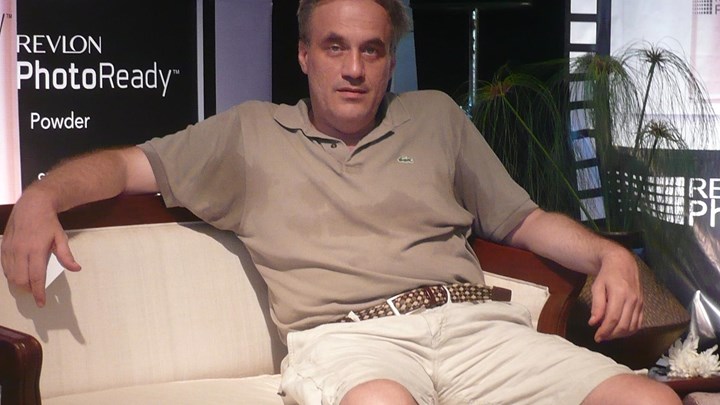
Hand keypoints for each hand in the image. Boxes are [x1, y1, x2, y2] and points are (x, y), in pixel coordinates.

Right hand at [1, 189, 80, 306]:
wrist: (32, 205)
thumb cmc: (48, 223)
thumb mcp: (61, 237)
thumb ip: (66, 255)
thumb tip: (76, 269)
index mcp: (36, 250)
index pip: (36, 277)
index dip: (38, 293)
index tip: (41, 303)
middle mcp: (20, 251)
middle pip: (20, 280)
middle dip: (28, 290)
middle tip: (36, 292)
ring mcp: (10, 249)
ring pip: (10, 276)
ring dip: (19, 284)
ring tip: (29, 285)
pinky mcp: (3, 247)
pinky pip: (4, 267)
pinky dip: (11, 275)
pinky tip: (19, 274)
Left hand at [588, 249, 642, 341]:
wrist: (622, 263)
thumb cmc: (607, 275)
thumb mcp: (597, 287)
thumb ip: (596, 305)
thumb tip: (593, 323)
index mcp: (620, 294)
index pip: (613, 318)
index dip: (605, 331)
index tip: (596, 337)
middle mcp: (633, 300)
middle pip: (623, 325)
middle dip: (611, 335)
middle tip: (600, 337)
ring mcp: (640, 303)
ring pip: (632, 327)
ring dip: (620, 335)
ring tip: (608, 334)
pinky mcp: (643, 305)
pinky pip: (639, 323)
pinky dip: (630, 331)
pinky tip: (620, 331)